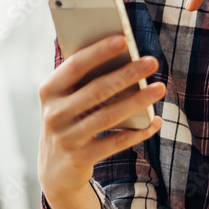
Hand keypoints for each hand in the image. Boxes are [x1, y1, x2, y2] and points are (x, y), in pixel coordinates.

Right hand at [37, 34, 164, 199]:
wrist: (53, 169)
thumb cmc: (68, 119)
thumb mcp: (65, 99)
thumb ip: (84, 80)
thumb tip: (124, 57)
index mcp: (49, 90)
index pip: (75, 65)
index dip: (99, 51)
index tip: (124, 39)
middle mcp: (54, 113)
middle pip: (97, 89)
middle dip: (127, 74)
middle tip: (151, 62)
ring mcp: (66, 137)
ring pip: (109, 115)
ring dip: (138, 101)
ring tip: (159, 88)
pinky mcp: (81, 158)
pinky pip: (116, 142)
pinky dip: (138, 132)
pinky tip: (155, 121)